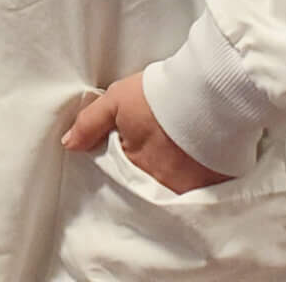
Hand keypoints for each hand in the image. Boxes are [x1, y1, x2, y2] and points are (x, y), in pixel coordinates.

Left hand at [62, 72, 229, 194]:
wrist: (211, 92)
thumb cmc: (159, 95)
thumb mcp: (116, 101)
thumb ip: (89, 124)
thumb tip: (69, 144)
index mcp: (136, 165)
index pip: (120, 178)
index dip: (121, 169)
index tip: (125, 159)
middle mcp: (162, 183)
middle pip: (148, 188)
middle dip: (146, 178)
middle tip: (151, 161)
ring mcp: (190, 187)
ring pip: (173, 191)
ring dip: (170, 181)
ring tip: (173, 163)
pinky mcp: (216, 184)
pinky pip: (200, 192)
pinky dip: (195, 182)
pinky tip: (195, 167)